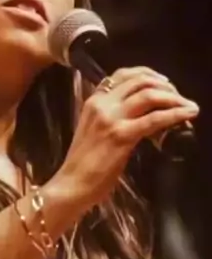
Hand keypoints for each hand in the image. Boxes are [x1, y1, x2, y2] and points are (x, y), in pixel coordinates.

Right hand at [51, 67, 198, 214]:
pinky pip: (154, 119)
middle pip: (140, 81)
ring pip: (149, 94)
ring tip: (187, 105)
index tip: (164, 83)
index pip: (122, 75)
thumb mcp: (93, 130)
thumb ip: (110, 117)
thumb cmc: (83, 164)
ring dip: (174, 97)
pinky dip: (175, 114)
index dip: (148, 74)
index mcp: (94, 101)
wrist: (72, 184)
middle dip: (165, 86)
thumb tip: (139, 114)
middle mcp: (102, 104)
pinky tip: (187, 114)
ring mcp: (111, 119)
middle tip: (179, 97)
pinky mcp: (122, 135)